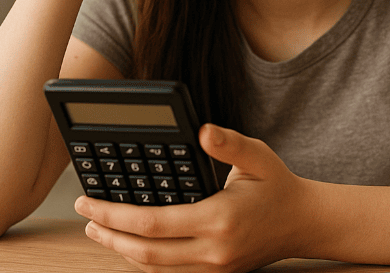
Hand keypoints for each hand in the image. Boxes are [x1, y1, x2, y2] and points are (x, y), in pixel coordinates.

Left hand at [75, 124, 313, 272]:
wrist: (304, 223)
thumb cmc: (278, 186)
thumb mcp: (258, 156)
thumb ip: (229, 144)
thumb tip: (203, 131)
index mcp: (218, 219)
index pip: (152, 223)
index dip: (114, 214)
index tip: (90, 202)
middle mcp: (213, 251)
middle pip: (145, 252)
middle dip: (108, 234)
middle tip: (84, 216)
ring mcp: (213, 268)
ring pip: (154, 268)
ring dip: (121, 250)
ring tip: (99, 230)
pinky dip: (144, 260)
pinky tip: (130, 243)